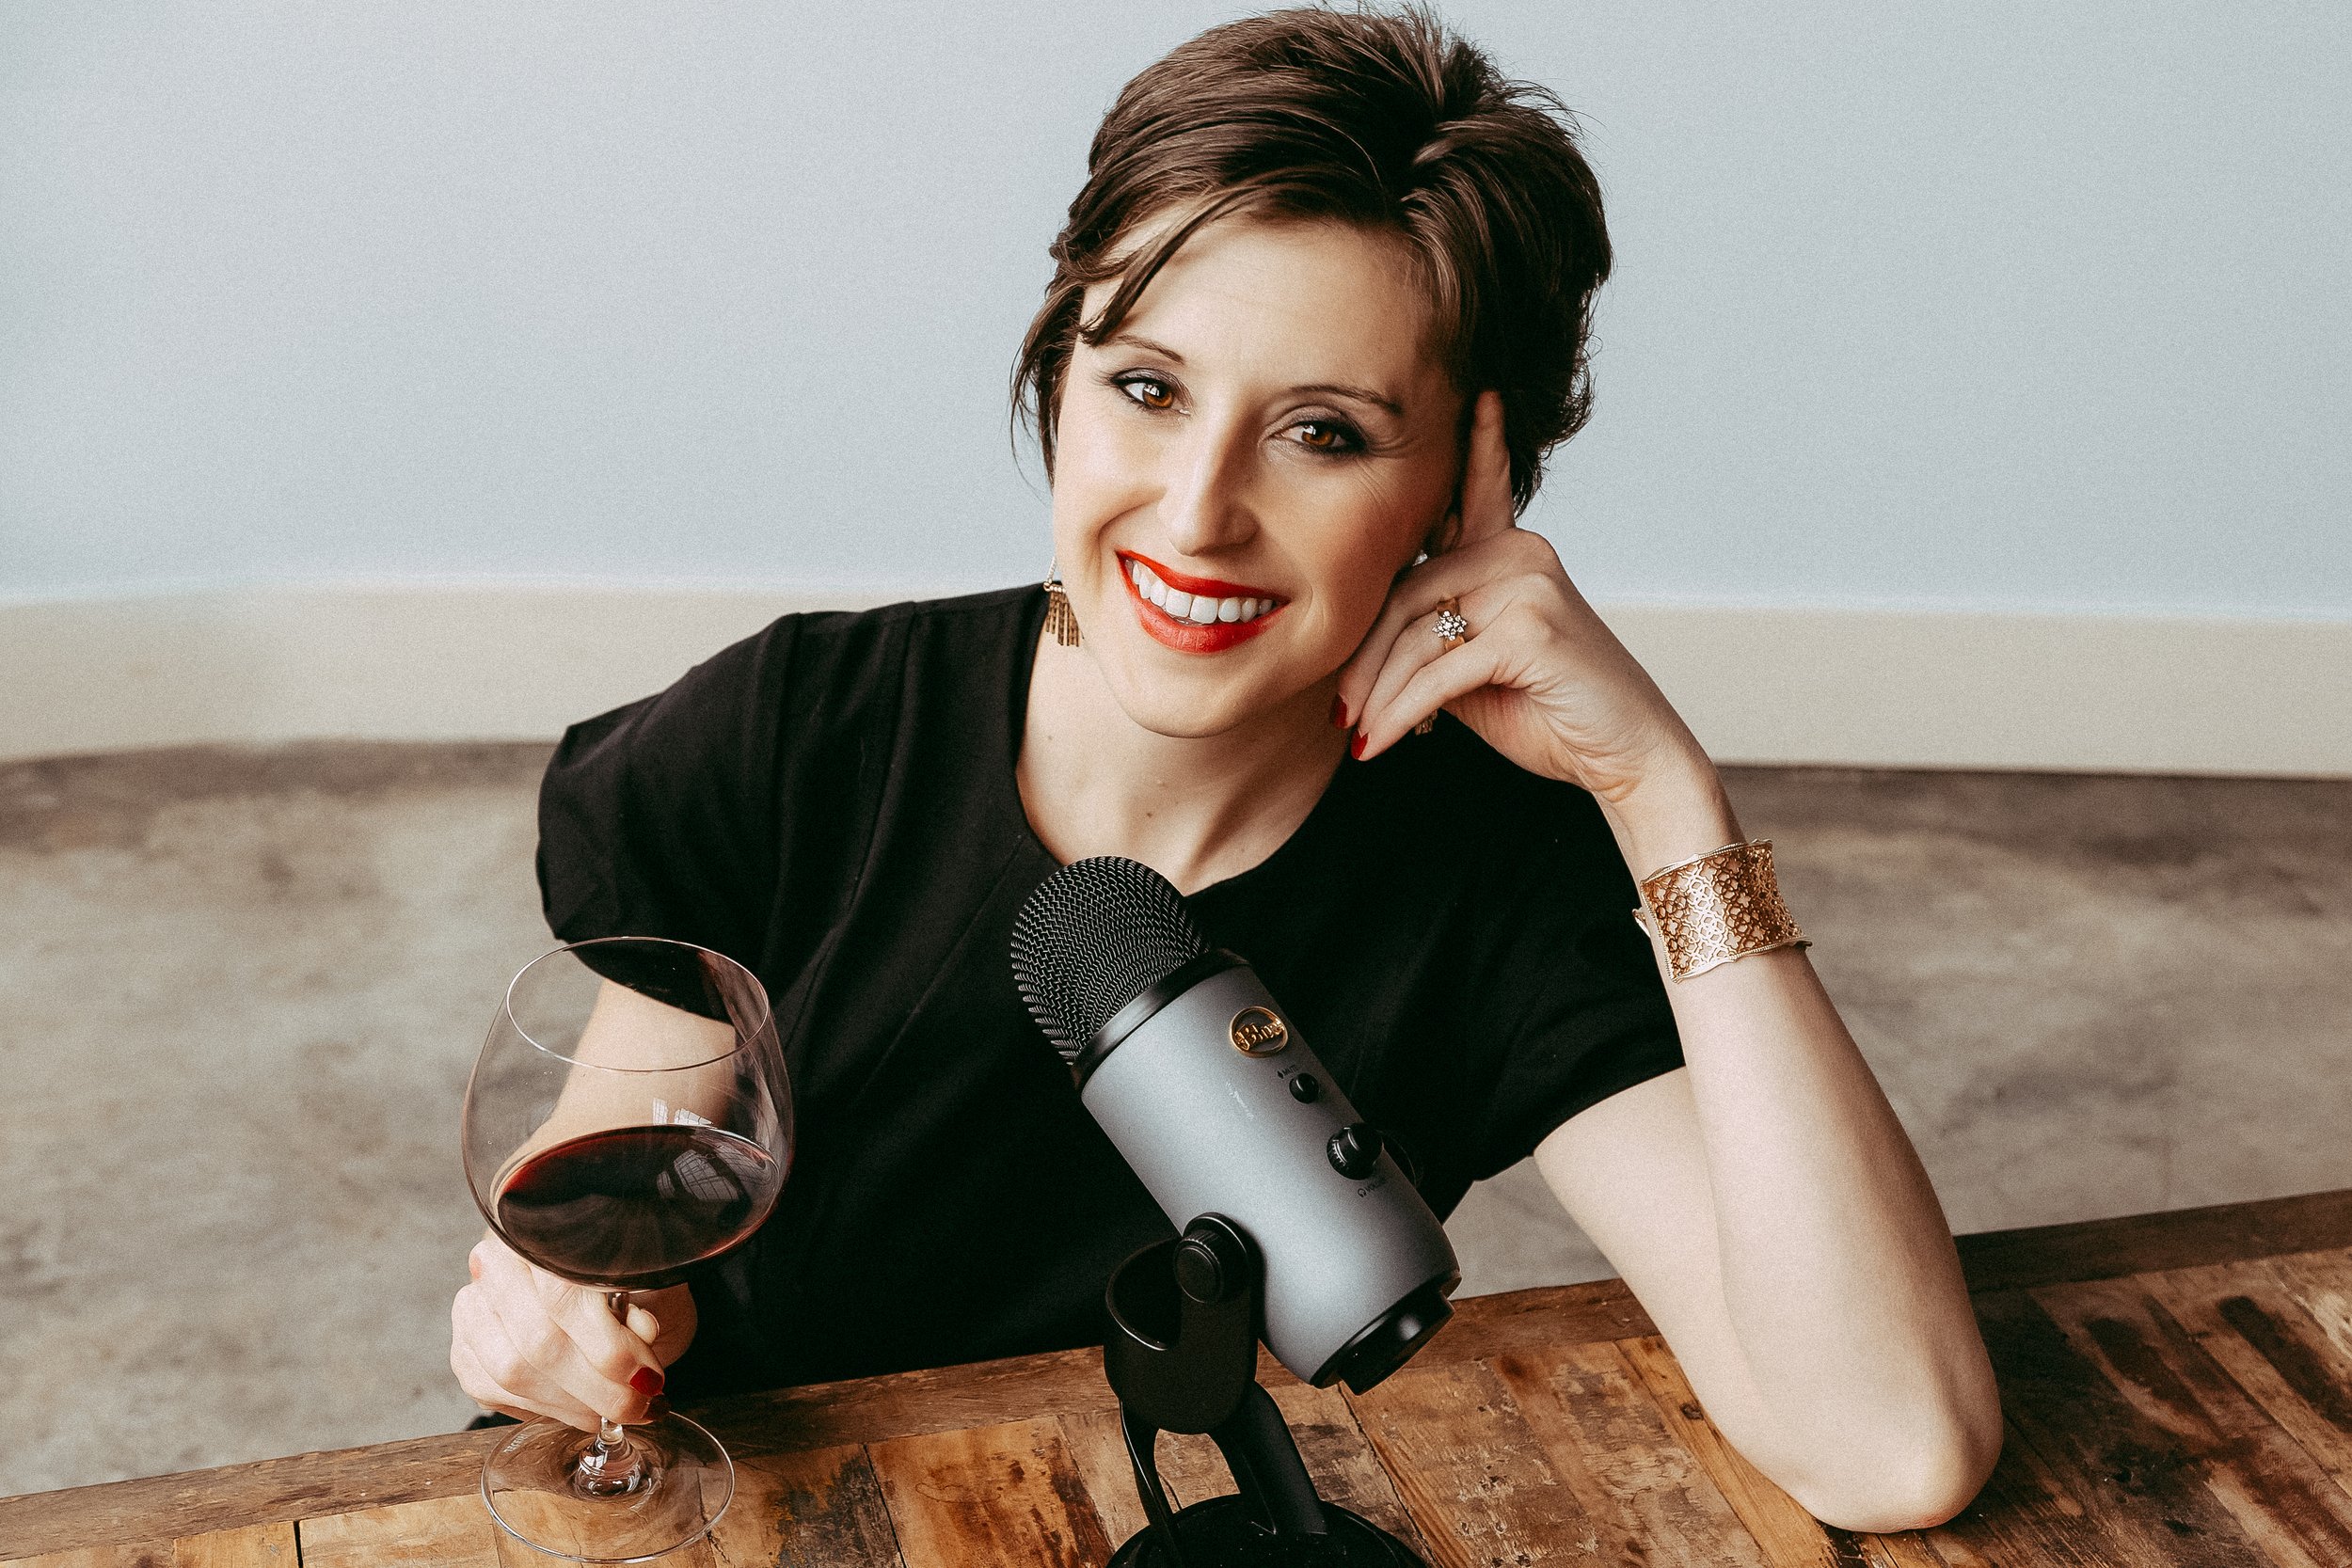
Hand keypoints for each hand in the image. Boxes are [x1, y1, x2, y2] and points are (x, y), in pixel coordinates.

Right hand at [450, 1232, 696, 1430]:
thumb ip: (647, 1297)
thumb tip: (643, 1330)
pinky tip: (580, 1410)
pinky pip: (491, 1390)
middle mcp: (497, 1260)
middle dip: (596, 1386)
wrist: (603, 1281)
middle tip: (639, 1404)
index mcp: (545, 1225)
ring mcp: (474, 1305)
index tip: (648, 1377)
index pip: (564, 1294)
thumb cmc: (631, 1276)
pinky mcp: (465, 1348)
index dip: (608, 1345)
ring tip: (615, 1411)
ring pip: (511, 1370)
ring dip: (572, 1403)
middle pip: (537, 1339)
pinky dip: (543, 1408)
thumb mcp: (652, 1276)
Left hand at [1335, 391, 1717, 817]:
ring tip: (1356, 736)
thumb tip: (1369, 650)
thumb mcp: (1478, 669)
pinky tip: (1377, 743)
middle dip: (1364, 659)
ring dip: (1378, 695)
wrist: (1627, 757)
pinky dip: (1400, 713)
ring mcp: (1528, 584)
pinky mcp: (1530, 627)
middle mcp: (1521, 553)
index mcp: (1513, 552)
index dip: (1478, 444)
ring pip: (1415, 634)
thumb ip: (1434, 639)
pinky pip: (1438, 672)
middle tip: (1338, 711)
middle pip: (1407, 592)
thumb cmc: (1552, 713)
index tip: (1479, 393)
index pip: (1479, 492)